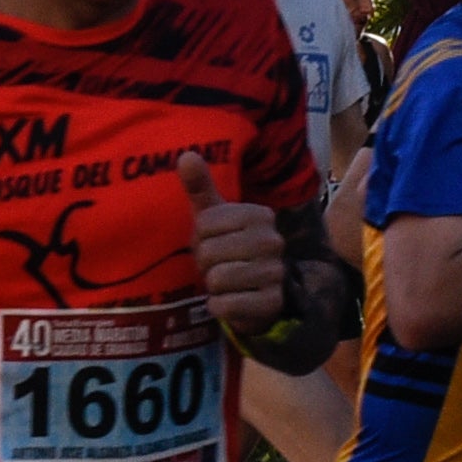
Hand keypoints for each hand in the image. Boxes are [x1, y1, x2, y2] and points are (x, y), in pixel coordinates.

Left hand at [180, 154, 284, 334]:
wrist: (255, 293)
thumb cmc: (228, 248)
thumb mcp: (212, 217)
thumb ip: (200, 187)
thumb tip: (186, 154)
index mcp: (259, 215)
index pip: (205, 225)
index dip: (201, 238)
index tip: (214, 243)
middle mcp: (273, 241)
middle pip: (209, 253)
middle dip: (206, 265)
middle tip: (218, 266)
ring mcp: (275, 273)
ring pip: (218, 279)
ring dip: (213, 286)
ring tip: (226, 283)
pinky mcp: (272, 303)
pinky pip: (226, 305)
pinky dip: (220, 306)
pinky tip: (231, 301)